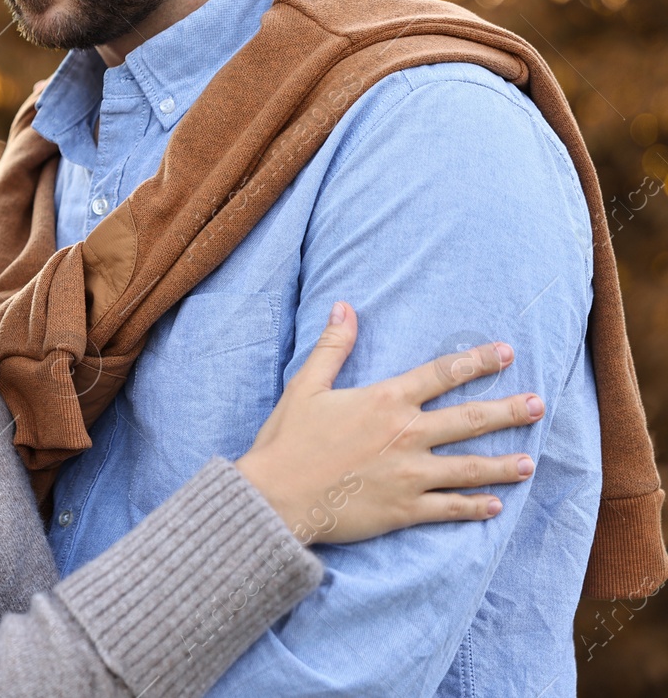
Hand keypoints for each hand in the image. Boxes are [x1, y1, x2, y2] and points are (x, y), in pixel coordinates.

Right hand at [234, 301, 543, 544]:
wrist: (276, 497)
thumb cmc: (288, 440)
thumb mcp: (305, 386)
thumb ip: (332, 347)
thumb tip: (345, 307)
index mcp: (385, 401)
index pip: (442, 374)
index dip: (477, 361)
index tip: (506, 353)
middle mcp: (406, 435)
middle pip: (469, 419)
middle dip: (508, 411)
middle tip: (538, 405)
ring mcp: (410, 475)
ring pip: (469, 467)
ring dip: (502, 465)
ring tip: (530, 463)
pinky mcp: (404, 509)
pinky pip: (449, 508)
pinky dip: (474, 507)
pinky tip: (494, 506)